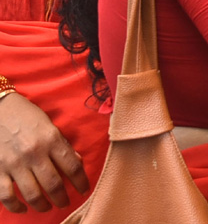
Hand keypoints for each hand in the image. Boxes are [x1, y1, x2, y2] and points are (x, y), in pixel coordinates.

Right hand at [0, 93, 88, 212]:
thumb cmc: (25, 116)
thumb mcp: (49, 125)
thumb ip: (62, 145)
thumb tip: (76, 163)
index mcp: (51, 139)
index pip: (72, 166)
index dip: (81, 182)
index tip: (84, 190)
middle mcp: (34, 153)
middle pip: (54, 184)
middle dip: (62, 198)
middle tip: (65, 203)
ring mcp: (14, 163)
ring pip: (32, 194)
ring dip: (42, 205)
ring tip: (47, 207)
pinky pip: (6, 196)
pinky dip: (15, 207)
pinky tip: (22, 208)